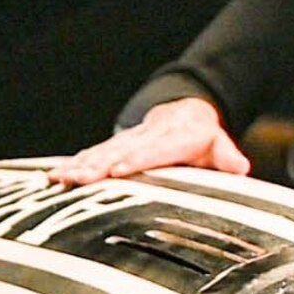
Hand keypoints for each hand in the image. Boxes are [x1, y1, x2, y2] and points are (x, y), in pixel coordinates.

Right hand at [46, 98, 250, 186]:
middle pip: (118, 152)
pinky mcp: (112, 147)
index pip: (151, 151)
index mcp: (170, 137)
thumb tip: (240, 167)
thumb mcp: (217, 145)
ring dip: (78, 167)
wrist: (182, 114)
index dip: (135, 160)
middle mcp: (143, 136)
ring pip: (99, 153)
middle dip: (97, 166)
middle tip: (79, 179)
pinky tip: (53, 176)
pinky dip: (71, 165)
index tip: (118, 170)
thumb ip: (226, 157)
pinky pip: (90, 155)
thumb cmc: (199, 137)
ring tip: (59, 179)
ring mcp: (125, 141)